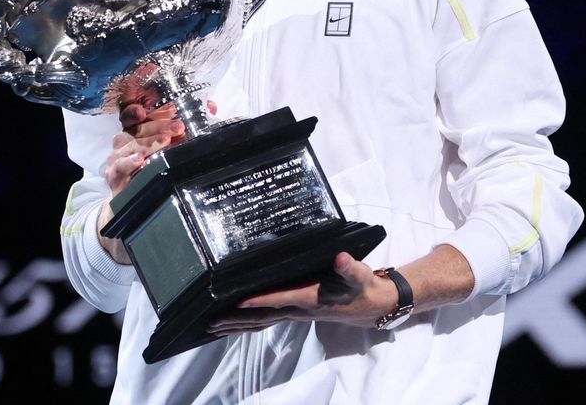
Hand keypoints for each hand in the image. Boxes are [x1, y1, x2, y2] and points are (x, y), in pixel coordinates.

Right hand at [103, 101, 186, 196]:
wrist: (130, 198)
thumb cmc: (146, 169)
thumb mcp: (159, 148)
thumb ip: (171, 131)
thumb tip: (194, 112)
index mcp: (131, 132)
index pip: (138, 116)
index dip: (147, 110)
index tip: (163, 109)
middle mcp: (121, 142)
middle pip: (138, 130)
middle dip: (160, 126)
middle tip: (178, 126)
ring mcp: (116, 158)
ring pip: (132, 146)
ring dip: (150, 143)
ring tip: (166, 139)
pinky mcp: (114, 175)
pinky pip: (121, 166)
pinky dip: (130, 161)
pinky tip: (140, 159)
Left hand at [207, 252, 396, 335]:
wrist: (374, 306)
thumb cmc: (364, 288)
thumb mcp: (361, 275)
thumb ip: (349, 267)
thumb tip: (340, 258)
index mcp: (311, 298)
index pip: (280, 299)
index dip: (259, 301)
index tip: (237, 301)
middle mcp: (300, 310)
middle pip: (263, 317)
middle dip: (237, 321)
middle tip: (211, 323)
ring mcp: (297, 313)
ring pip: (263, 321)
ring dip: (239, 325)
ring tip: (214, 327)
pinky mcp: (297, 312)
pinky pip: (268, 319)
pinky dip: (250, 321)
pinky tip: (236, 322)